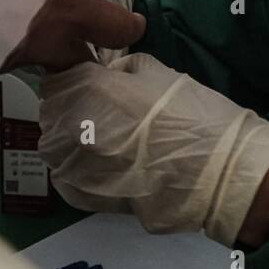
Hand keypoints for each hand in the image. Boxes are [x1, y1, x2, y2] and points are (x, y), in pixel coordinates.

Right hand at [0, 0, 154, 73]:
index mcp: (71, 13)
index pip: (118, 32)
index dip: (131, 26)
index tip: (132, 23)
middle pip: (80, 62)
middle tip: (89, 38)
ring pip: (35, 60)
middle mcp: (42, 45)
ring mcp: (4, 58)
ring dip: (41, 46)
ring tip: (30, 20)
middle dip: (89, 53)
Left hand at [38, 52, 268, 245]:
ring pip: (54, 150)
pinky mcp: (88, 198)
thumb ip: (123, 71)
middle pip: (51, 115)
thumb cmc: (192, 114)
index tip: (86, 83)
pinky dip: (74, 172)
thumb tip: (110, 75)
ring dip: (67, 142)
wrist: (218, 171)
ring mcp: (77, 166)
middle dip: (66, 109)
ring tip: (96, 141)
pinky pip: (66, 181)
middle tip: (93, 111)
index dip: (71, 81)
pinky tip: (97, 168)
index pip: (57, 81)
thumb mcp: (158, 73)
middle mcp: (74, 126)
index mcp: (89, 89)